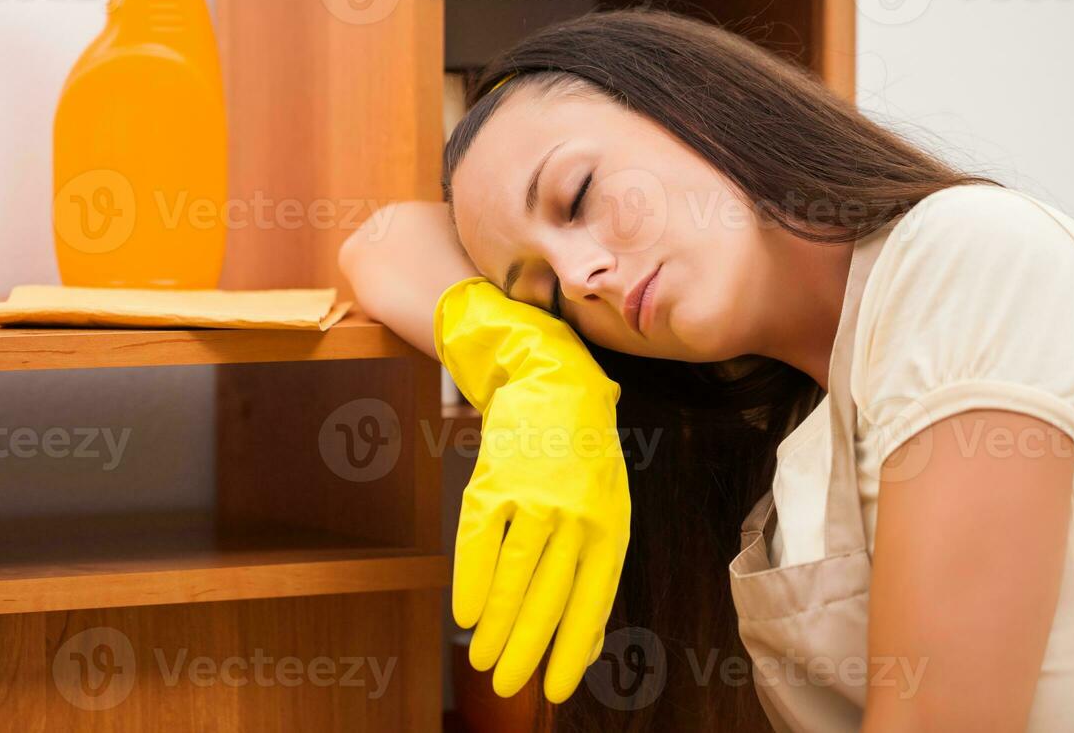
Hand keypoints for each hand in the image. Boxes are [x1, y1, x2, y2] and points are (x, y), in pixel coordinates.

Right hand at [435, 276, 630, 701]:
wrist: (555, 384)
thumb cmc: (586, 458)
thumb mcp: (608, 511)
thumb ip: (596, 574)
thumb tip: (584, 648)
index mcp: (609, 528)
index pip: (588, 603)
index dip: (568, 650)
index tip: (550, 690)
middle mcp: (574, 517)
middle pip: (545, 598)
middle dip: (523, 649)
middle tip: (504, 685)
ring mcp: (532, 498)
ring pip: (510, 577)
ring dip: (493, 625)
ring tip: (480, 659)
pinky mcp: (494, 481)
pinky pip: (479, 542)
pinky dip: (470, 581)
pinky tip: (463, 613)